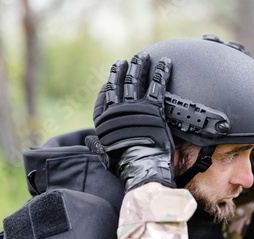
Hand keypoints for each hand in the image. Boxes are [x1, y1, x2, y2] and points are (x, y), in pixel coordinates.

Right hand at [91, 52, 174, 190]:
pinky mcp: (154, 108)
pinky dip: (162, 73)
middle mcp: (119, 110)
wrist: (141, 167)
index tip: (110, 80)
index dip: (108, 87)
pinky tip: (165, 62)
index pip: (104, 98)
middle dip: (122, 70)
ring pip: (136, 80)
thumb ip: (96, 145)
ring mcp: (136, 107)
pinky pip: (158, 86)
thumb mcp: (103, 155)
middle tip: (125, 61)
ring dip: (139, 66)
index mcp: (105, 120)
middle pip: (119, 84)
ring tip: (142, 56)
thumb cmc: (122, 164)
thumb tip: (88, 140)